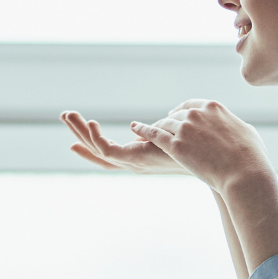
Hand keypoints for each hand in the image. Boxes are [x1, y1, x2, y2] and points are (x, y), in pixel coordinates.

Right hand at [60, 111, 188, 174]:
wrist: (212, 163)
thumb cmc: (199, 152)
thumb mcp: (173, 135)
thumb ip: (161, 130)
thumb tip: (159, 120)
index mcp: (139, 157)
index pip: (108, 150)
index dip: (92, 140)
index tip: (78, 129)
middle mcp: (132, 163)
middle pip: (97, 149)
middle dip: (79, 132)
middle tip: (65, 114)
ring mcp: (132, 164)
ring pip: (97, 149)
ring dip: (81, 131)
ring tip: (68, 115)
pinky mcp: (134, 161)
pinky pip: (107, 150)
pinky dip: (96, 137)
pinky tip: (91, 123)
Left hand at [130, 100, 272, 190]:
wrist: (245, 173)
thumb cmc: (252, 157)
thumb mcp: (248, 133)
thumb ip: (238, 127)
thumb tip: (241, 129)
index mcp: (213, 107)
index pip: (191, 104)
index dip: (181, 110)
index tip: (174, 114)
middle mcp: (196, 114)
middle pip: (175, 115)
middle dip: (168, 122)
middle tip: (161, 129)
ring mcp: (184, 129)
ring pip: (164, 125)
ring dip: (154, 129)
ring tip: (144, 133)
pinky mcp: (175, 145)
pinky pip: (154, 135)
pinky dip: (143, 131)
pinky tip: (135, 130)